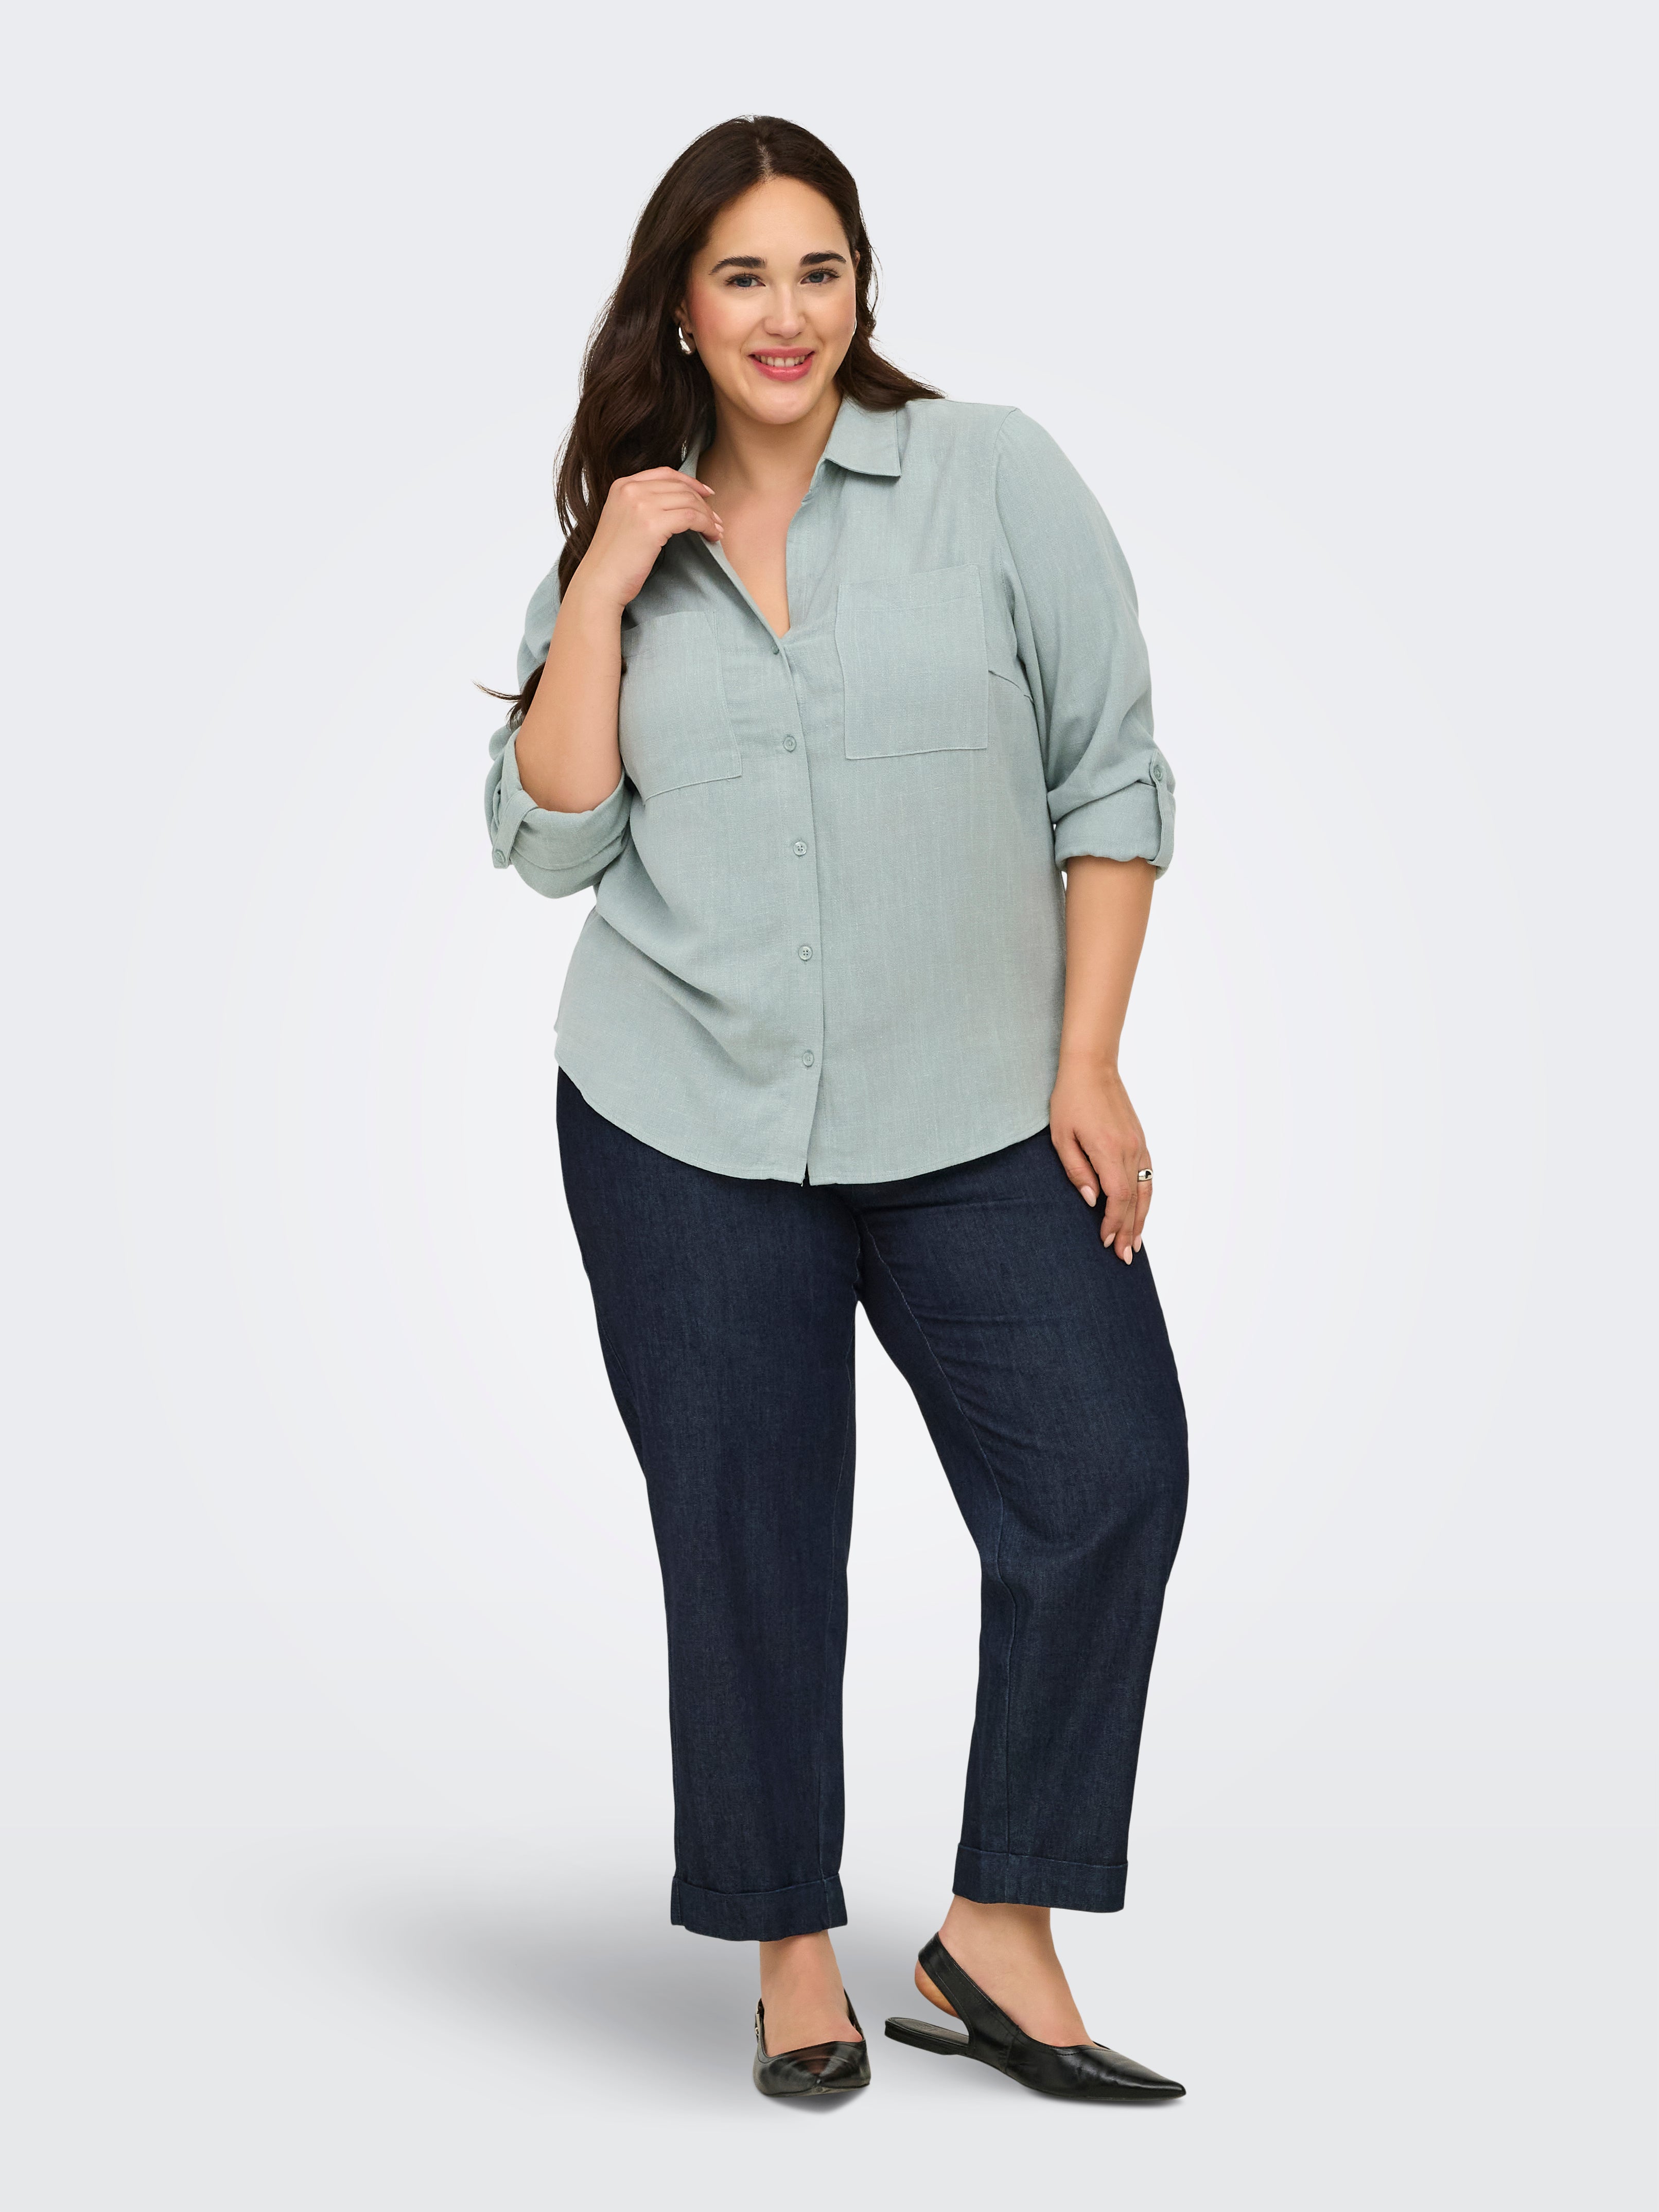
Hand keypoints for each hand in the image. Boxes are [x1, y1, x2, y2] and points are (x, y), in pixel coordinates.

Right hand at [572, 467, 722, 610]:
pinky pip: (690, 517)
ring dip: (708, 516)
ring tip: (716, 531)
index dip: (691, 482)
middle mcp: (630, 489)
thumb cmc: (613, 560)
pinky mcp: (652, 524)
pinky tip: (711, 536)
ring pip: (689, 501)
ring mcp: (640, 504)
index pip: (665, 473)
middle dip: (703, 503)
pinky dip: (706, 525)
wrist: (599, 582)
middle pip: (680, 487)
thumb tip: (678, 502)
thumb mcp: (624, 520)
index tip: (707, 494)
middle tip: (716, 520)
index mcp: (622, 485)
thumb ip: (643, 504)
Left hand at [1049, 1057, 1152, 1262]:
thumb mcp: (1061, 1136)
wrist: (1092, 1067)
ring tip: (1136, 1243)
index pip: (1117, 1198)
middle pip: (1134, 1199)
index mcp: (1109, 1150)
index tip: (1106, 1241)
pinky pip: (1149, 1175)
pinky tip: (1142, 1211)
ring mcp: (1139, 1145)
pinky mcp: (1141, 1140)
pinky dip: (1146, 1198)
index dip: (1113, 1223)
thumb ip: (1076, 1170)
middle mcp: (1130, 1150)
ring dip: (1142, 1218)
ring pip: (1146, 1190)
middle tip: (1125, 1257)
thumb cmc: (1070, 1100)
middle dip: (1129, 1230)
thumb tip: (1090, 1200)